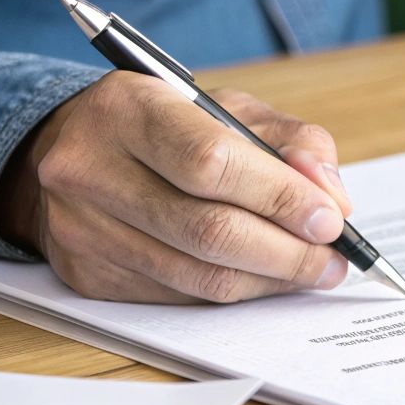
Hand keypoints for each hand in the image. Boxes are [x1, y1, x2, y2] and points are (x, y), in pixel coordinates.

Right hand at [0, 72, 356, 302]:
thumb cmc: (167, 125)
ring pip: (196, 275)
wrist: (71, 151)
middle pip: (207, 230)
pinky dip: (233, 292)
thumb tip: (333, 201)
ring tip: (311, 272)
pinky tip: (263, 279)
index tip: (332, 221)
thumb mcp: (230, 109)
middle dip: (287, 252)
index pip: (212, 162)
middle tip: (334, 260)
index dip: (280, 198)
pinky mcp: (85, 274)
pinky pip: (178, 297)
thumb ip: (293, 144)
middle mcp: (91, 168)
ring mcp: (81, 227)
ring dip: (268, 281)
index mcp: (130, 108)